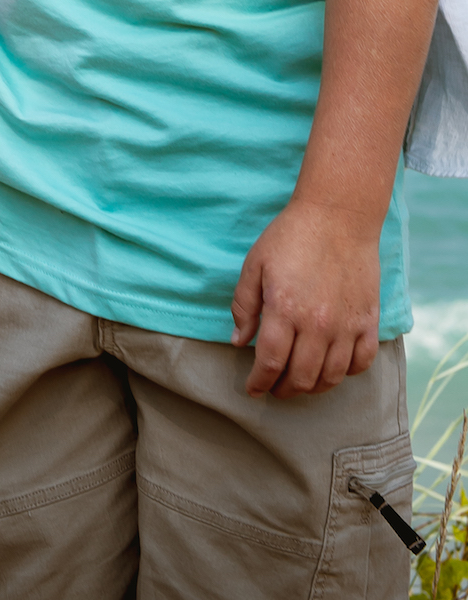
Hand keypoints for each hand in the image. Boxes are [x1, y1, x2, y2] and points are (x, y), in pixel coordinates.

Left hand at [230, 197, 381, 397]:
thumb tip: (238, 342)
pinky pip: (361, 364)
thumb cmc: (291, 236)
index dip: (259, 382)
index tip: (252, 388)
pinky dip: (346, 374)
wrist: (338, 217)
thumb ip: (244, 305)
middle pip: (300, 378)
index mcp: (284, 310)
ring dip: (312, 387)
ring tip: (300, 382)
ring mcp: (346, 326)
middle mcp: (317, 325)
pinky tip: (332, 368)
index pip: (270, 363)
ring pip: (330, 378)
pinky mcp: (368, 322)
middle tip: (274, 387)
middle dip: (283, 390)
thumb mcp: (255, 263)